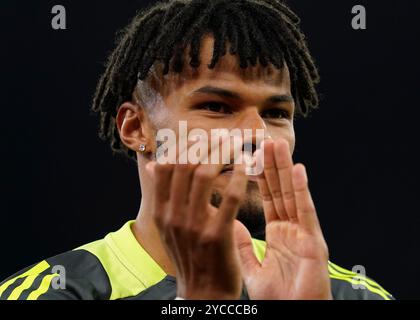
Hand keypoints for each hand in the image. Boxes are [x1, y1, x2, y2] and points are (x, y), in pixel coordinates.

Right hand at [146, 145, 247, 299]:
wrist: (202, 293)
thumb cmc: (189, 254)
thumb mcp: (168, 226)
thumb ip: (162, 195)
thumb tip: (153, 165)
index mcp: (161, 210)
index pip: (167, 165)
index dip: (184, 144)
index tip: (202, 134)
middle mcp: (173, 215)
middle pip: (185, 164)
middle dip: (207, 143)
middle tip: (225, 134)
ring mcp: (193, 225)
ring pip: (204, 174)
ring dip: (223, 153)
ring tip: (237, 144)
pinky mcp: (217, 235)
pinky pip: (230, 198)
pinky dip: (239, 177)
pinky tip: (247, 166)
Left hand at [234, 138, 331, 299]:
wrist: (291, 314)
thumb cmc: (278, 296)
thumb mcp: (253, 267)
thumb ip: (242, 244)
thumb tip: (226, 221)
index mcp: (280, 233)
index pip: (268, 197)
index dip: (260, 176)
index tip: (251, 154)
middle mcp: (293, 228)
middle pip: (281, 191)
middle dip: (272, 165)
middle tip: (265, 139)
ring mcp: (304, 233)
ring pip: (293, 195)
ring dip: (286, 169)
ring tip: (278, 144)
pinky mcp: (314, 243)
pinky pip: (306, 214)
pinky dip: (302, 191)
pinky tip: (298, 169)